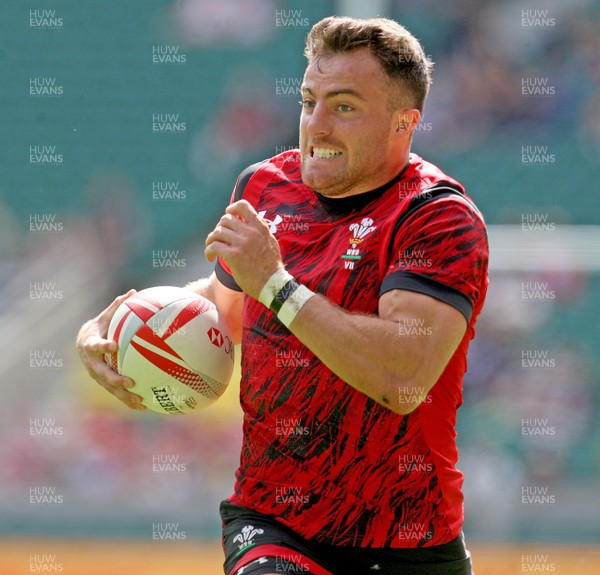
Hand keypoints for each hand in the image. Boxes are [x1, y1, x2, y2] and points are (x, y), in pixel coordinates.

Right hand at [75, 290, 146, 410]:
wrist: (82, 344)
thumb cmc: (99, 327)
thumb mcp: (105, 317)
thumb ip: (117, 307)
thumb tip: (132, 291)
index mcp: (90, 345)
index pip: (95, 346)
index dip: (104, 346)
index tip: (114, 346)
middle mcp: (92, 364)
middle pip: (102, 374)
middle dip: (115, 379)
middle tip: (130, 381)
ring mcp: (97, 376)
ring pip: (110, 388)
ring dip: (124, 395)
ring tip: (140, 400)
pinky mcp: (105, 384)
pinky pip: (117, 393)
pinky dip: (129, 400)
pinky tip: (145, 406)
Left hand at [205, 200, 283, 298]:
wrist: (272, 284)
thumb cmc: (271, 266)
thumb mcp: (270, 242)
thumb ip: (260, 231)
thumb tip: (248, 223)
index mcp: (260, 227)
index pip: (243, 206)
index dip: (232, 208)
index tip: (228, 214)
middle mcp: (251, 232)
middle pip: (225, 220)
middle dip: (219, 228)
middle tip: (219, 239)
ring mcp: (241, 243)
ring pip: (217, 232)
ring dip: (211, 240)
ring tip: (212, 249)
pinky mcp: (233, 255)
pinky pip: (213, 246)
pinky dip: (208, 251)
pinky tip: (210, 258)